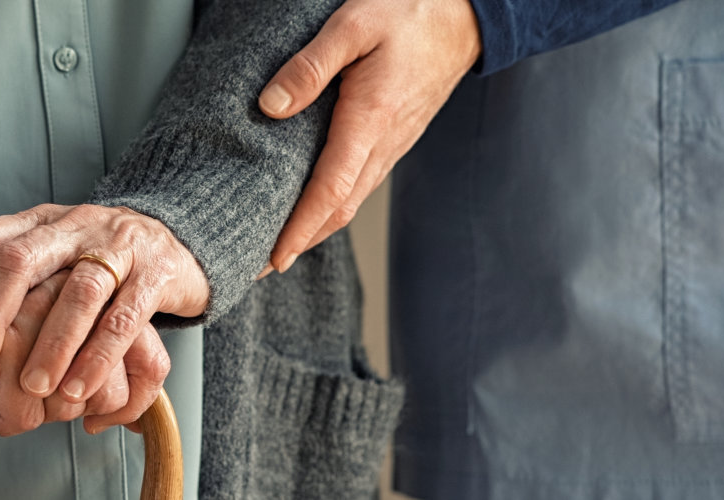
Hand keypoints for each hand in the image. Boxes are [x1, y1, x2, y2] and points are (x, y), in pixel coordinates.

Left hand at [0, 204, 203, 431]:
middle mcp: (73, 227)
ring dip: (51, 345)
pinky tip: (79, 389)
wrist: (181, 241)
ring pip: (78, 292)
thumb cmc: (100, 265)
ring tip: (33, 388)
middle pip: (21, 260)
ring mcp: (117, 247)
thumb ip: (11, 295)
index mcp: (38, 223)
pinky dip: (99, 357)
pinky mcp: (156, 273)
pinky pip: (125, 317)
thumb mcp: (52, 263)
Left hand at [256, 0, 481, 274]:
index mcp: (371, 119)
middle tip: (258, 266)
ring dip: (315, 228)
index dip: (299, 229)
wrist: (464, 14)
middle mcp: (385, 142)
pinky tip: (312, 206)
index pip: (331, 191)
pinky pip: (360, 182)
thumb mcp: (353, 24)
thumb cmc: (410, 12)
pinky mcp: (395, 138)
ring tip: (278, 246)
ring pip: (351, 199)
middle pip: (339, 209)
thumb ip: (310, 66)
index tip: (272, 259)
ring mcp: (394, 144)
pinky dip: (332, 205)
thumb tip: (270, 107)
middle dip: (300, 242)